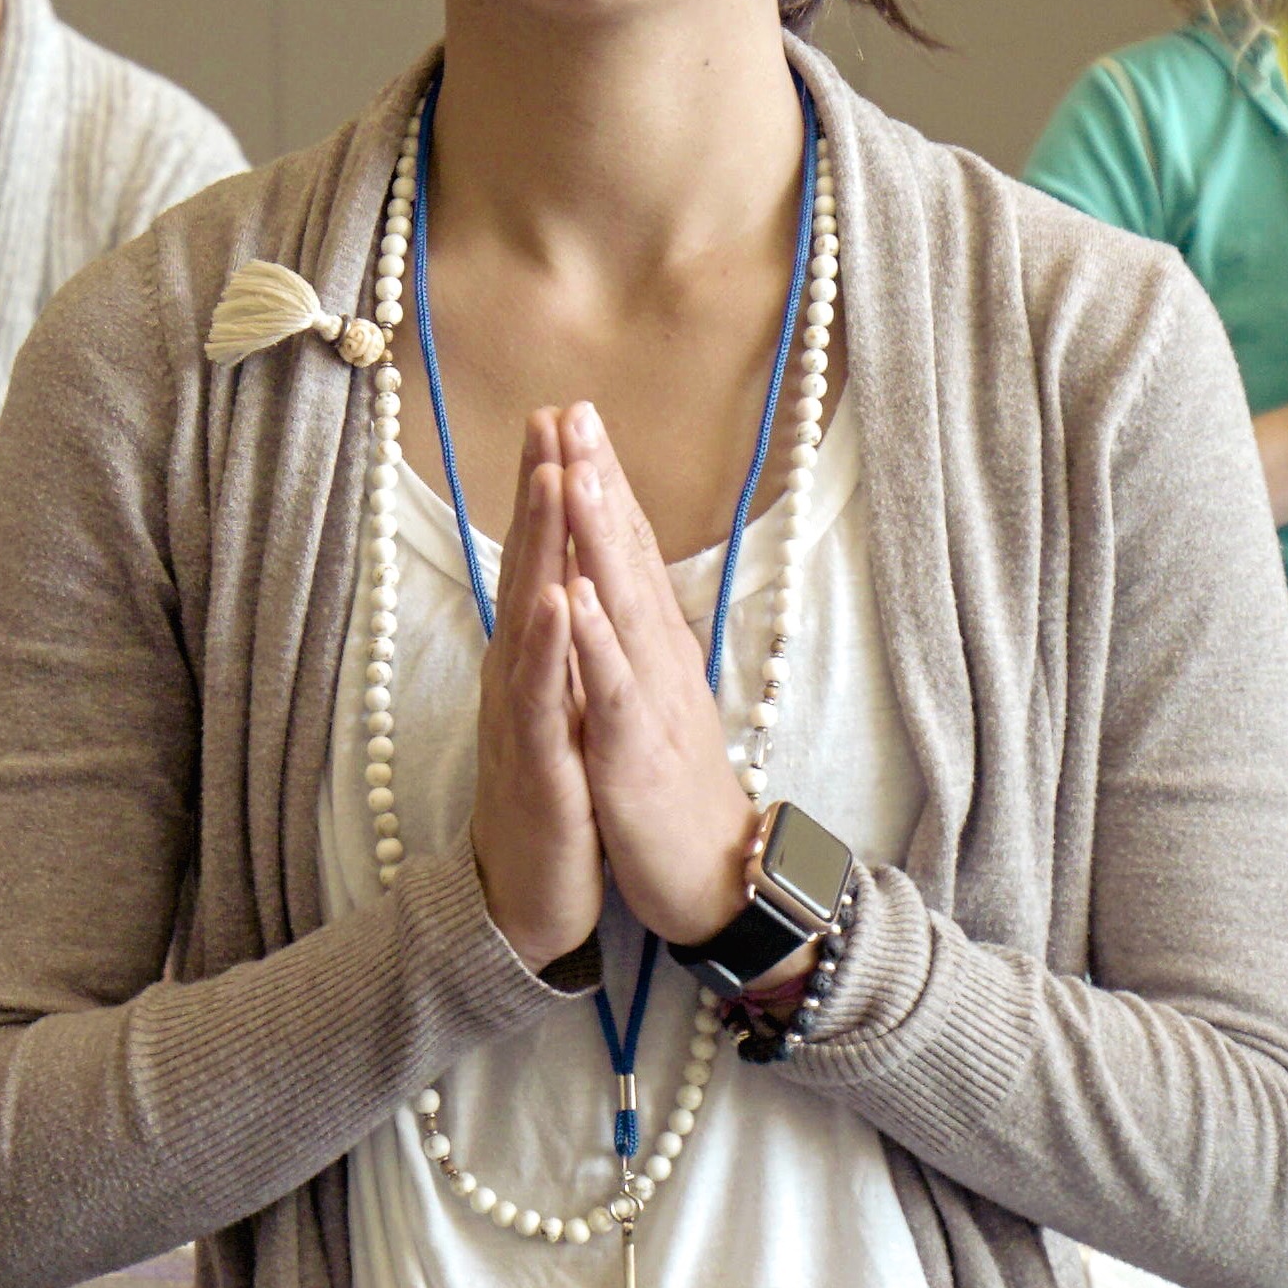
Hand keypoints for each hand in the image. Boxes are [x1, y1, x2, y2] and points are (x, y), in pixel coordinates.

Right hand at [470, 412, 605, 969]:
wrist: (526, 899)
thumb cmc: (548, 800)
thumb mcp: (557, 710)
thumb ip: (557, 648)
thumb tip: (565, 580)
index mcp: (532, 659)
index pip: (541, 558)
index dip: (548, 488)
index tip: (561, 416)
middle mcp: (517, 674)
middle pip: (528, 566)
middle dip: (540, 490)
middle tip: (549, 414)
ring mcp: (521, 715)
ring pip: (530, 616)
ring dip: (541, 546)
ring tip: (553, 479)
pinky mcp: (537, 762)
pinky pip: (542, 695)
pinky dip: (549, 645)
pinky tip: (557, 599)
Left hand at [556, 405, 760, 945]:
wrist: (714, 877)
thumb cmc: (674, 789)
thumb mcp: (650, 700)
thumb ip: (634, 640)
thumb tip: (610, 581)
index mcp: (654, 647)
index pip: (625, 548)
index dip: (601, 480)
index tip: (576, 415)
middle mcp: (659, 658)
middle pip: (626, 555)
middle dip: (598, 480)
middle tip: (576, 410)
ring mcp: (652, 699)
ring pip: (622, 605)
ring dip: (597, 536)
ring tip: (573, 471)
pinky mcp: (638, 749)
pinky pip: (615, 686)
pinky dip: (596, 637)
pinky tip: (576, 593)